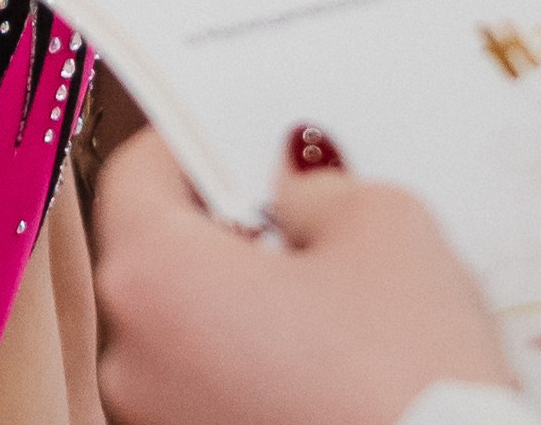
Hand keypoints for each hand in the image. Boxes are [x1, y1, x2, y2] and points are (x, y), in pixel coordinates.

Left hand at [96, 130, 510, 424]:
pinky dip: (256, 373)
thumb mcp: (383, 224)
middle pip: (162, 260)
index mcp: (153, 278)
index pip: (136, 175)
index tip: (242, 145)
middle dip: (228, 235)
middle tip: (303, 220)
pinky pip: (212, 395)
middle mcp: (132, 363)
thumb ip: (319, 186)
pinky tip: (332, 370)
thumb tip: (296, 191)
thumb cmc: (407, 377)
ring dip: (244, 311)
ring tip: (335, 306)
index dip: (195, 148)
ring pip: (190, 336)